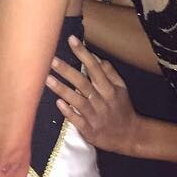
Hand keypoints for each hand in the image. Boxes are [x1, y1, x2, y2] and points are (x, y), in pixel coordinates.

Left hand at [45, 35, 142, 155]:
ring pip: (78, 101)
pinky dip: (68, 112)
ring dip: (63, 90)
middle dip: (67, 71)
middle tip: (52, 59)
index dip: (83, 53)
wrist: (129, 136)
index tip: (71, 40)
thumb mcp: (121, 88)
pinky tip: (57, 103)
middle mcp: (102, 101)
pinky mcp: (90, 130)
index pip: (95, 67)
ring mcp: (95, 116)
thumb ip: (109, 72)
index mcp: (109, 89)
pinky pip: (77, 120)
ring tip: (47, 79)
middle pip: (83, 83)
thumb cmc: (121, 108)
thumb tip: (96, 57)